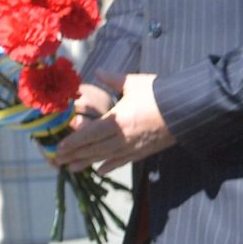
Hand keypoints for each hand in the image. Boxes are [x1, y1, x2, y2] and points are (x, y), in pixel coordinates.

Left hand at [50, 73, 173, 172]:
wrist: (185, 110)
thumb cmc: (159, 94)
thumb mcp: (134, 83)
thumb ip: (113, 78)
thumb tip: (99, 72)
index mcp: (117, 120)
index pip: (89, 134)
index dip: (72, 142)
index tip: (58, 148)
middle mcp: (122, 137)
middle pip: (94, 148)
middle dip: (74, 155)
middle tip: (57, 161)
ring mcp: (133, 146)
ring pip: (106, 157)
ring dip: (88, 163)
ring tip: (72, 169)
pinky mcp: (144, 151)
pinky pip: (124, 160)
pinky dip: (111, 166)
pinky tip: (100, 171)